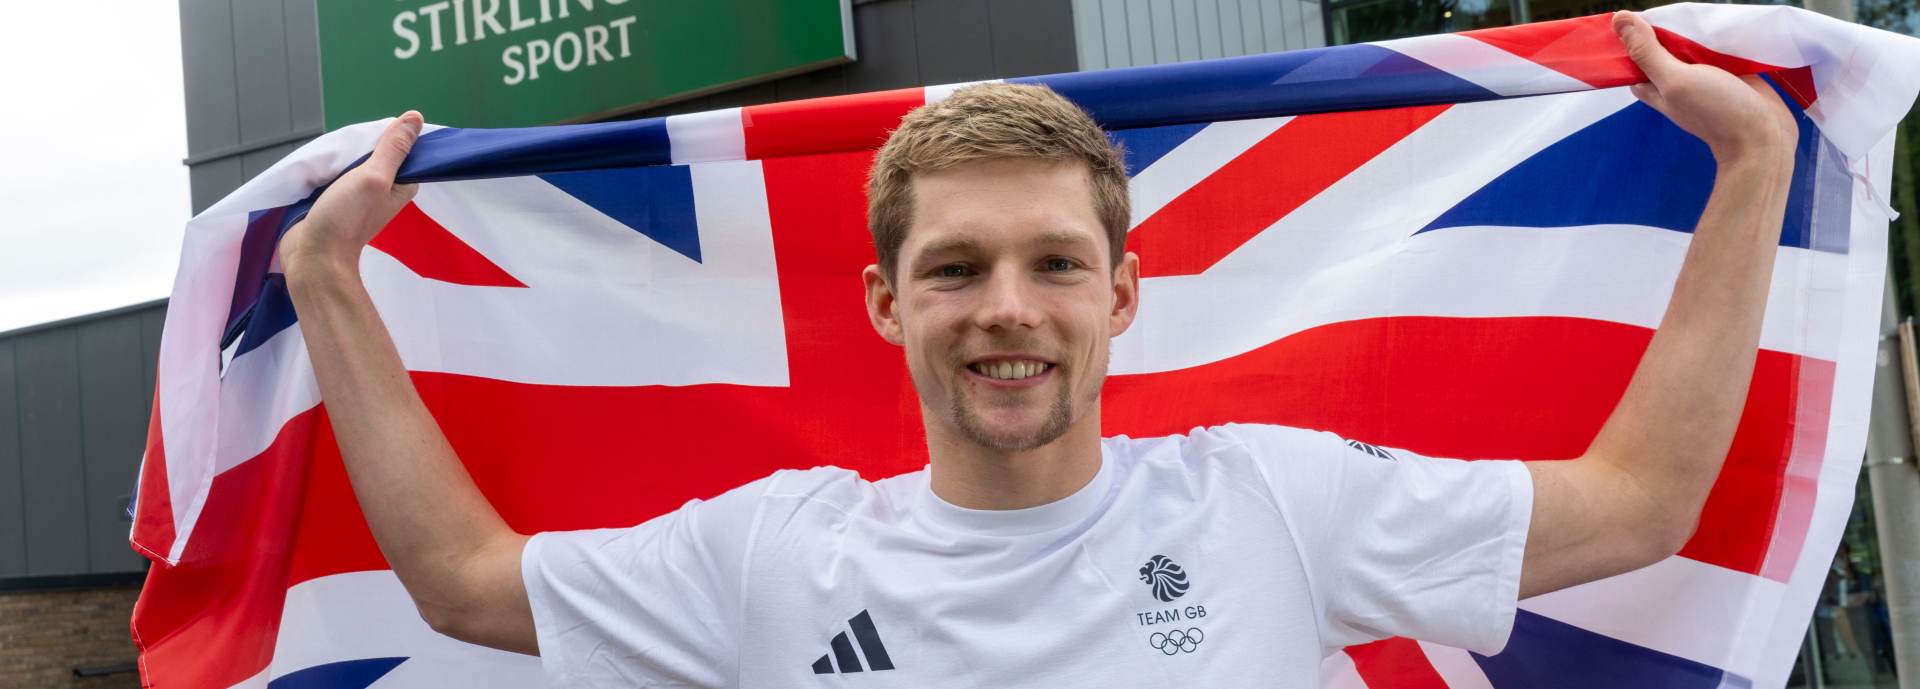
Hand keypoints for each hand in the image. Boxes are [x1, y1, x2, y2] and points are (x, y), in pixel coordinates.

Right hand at [279, 111, 424, 276]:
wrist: (312, 256)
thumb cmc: (347, 218)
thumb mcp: (374, 177)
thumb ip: (393, 148)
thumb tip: (415, 117)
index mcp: (402, 186)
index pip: (404, 151)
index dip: (391, 136)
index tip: (372, 132)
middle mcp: (383, 190)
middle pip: (375, 154)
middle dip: (361, 145)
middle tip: (345, 143)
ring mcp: (358, 196)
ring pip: (353, 163)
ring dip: (342, 156)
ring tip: (330, 152)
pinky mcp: (335, 199)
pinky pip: (334, 174)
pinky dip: (328, 167)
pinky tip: (319, 164)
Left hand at [1613, 11, 1795, 162]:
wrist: (1763, 137)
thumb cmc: (1716, 112)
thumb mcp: (1675, 80)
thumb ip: (1648, 54)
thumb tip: (1620, 20)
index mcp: (1656, 86)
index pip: (1633, 58)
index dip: (1631, 37)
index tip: (1637, 16)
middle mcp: (1677, 81)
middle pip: (1664, 47)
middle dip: (1667, 29)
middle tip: (1677, 11)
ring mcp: (1705, 77)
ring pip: (1693, 47)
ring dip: (1696, 32)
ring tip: (1699, 14)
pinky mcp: (1731, 73)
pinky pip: (1721, 50)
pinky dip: (1721, 38)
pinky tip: (1724, 26)